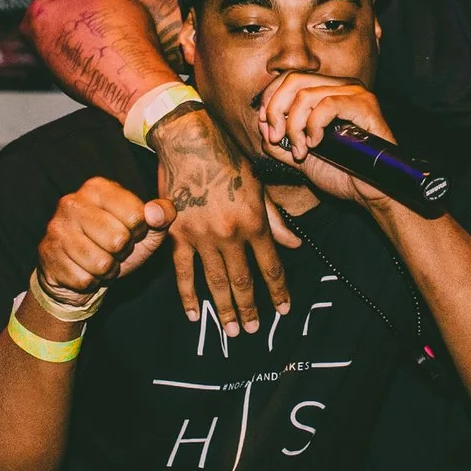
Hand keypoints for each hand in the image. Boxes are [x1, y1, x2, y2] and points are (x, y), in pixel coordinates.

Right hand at [38, 177, 176, 299]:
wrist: (81, 272)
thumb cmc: (117, 244)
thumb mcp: (146, 229)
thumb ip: (162, 215)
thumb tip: (156, 213)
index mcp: (98, 187)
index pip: (136, 216)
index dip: (138, 231)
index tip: (129, 231)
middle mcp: (72, 202)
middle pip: (118, 239)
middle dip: (121, 251)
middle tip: (112, 248)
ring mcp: (56, 228)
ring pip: (100, 263)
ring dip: (107, 269)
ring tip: (100, 259)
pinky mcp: (46, 254)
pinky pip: (84, 279)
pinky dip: (90, 281)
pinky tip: (84, 269)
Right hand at [151, 110, 294, 332]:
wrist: (188, 141)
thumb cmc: (228, 160)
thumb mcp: (258, 188)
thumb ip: (275, 221)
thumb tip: (294, 246)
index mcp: (253, 223)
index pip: (271, 267)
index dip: (279, 291)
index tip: (283, 308)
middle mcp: (230, 235)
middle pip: (243, 281)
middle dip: (250, 309)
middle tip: (254, 329)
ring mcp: (201, 237)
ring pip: (216, 283)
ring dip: (225, 309)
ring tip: (232, 330)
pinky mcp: (177, 235)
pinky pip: (182, 273)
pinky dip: (188, 296)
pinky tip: (193, 313)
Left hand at [254, 72, 399, 210]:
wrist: (369, 193)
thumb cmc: (341, 173)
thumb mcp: (300, 155)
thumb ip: (279, 138)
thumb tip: (261, 121)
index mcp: (328, 91)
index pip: (289, 78)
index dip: (270, 99)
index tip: (265, 127)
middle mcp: (342, 85)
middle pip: (294, 80)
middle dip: (276, 110)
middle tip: (275, 137)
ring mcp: (355, 93)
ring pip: (306, 95)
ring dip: (294, 126)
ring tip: (300, 150)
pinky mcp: (365, 105)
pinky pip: (327, 105)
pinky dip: (313, 126)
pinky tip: (315, 144)